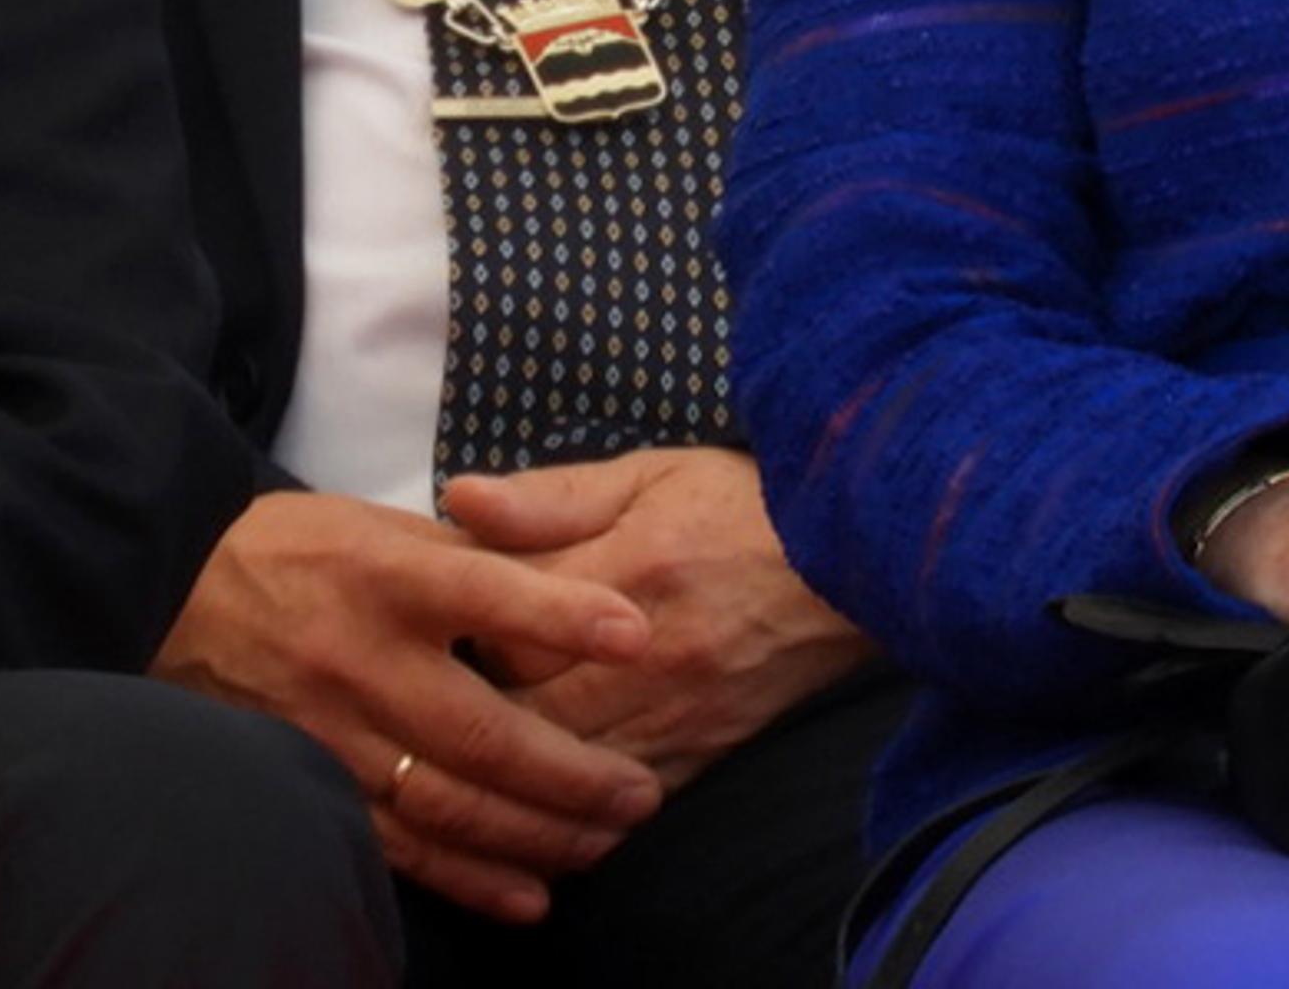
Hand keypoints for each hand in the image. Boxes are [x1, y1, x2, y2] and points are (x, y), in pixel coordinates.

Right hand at [152, 488, 661, 923]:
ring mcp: (332, 732)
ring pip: (451, 803)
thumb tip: (564, 588)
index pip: (487, 591)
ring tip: (605, 841)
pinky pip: (400, 847)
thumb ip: (467, 557)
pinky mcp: (310, 783)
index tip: (639, 635)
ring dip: (539, 834)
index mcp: (384, 573)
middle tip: (641, 794)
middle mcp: (361, 657)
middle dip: (574, 773)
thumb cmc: (292, 552)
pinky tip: (530, 894)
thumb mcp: (377, 525)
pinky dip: (471, 879)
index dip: (565, 615)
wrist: (167, 591)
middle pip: (483, 731)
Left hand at [439, 448, 871, 796]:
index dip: (457, 629)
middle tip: (432, 700)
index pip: (507, 621)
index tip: (432, 624)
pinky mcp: (704, 755)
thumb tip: (458, 499)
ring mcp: (678, 715)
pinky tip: (535, 811)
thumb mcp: (646, 473)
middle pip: (526, 710)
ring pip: (567, 771)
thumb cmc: (737, 504)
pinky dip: (574, 815)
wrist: (856, 561)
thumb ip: (549, 494)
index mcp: (625, 570)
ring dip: (513, 773)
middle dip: (471, 711)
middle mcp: (648, 656)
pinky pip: (624, 806)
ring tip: (463, 761)